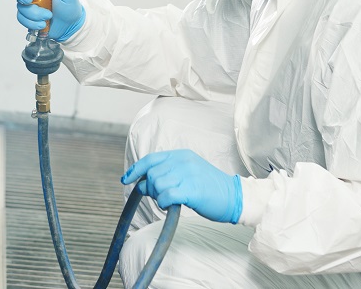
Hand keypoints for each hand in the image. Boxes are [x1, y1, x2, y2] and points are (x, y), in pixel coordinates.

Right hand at [12, 0, 85, 41]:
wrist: (70, 26)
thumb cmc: (70, 7)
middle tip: (29, 1)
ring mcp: (30, 4)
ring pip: (20, 6)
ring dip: (33, 13)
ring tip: (47, 15)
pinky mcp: (28, 16)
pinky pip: (22, 18)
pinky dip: (32, 22)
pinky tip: (42, 23)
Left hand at [122, 149, 242, 223]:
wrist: (235, 197)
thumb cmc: (210, 189)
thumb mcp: (187, 175)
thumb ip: (166, 176)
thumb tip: (142, 185)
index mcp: (182, 155)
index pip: (151, 159)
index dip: (136, 170)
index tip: (126, 179)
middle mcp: (183, 161)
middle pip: (152, 174)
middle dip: (151, 188)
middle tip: (161, 197)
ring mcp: (188, 174)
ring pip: (158, 185)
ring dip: (159, 196)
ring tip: (170, 201)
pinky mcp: (192, 190)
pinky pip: (167, 196)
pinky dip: (164, 203)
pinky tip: (172, 206)